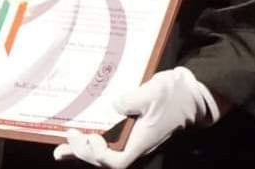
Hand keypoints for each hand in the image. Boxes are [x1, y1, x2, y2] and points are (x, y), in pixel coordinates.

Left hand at [53, 67, 217, 166]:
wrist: (193, 93)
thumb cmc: (175, 94)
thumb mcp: (154, 91)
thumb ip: (132, 100)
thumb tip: (114, 106)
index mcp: (142, 140)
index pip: (118, 161)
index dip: (100, 156)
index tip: (90, 139)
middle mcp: (137, 144)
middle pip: (107, 161)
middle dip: (84, 152)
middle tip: (67, 137)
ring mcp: (136, 138)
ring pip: (106, 152)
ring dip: (83, 150)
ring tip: (62, 148)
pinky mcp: (134, 130)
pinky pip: (111, 140)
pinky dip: (93, 140)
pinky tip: (81, 134)